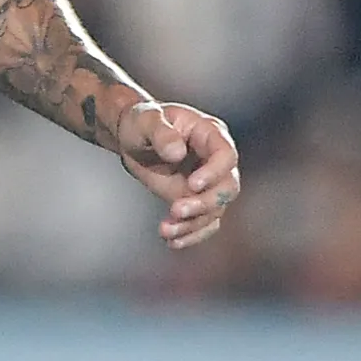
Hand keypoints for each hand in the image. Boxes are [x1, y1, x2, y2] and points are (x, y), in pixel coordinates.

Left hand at [115, 101, 240, 249]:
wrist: (132, 139)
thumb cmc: (141, 122)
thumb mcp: (146, 120)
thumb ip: (161, 133)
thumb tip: (177, 152)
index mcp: (209, 133)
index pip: (226, 155)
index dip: (214, 173)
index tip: (191, 184)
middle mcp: (215, 160)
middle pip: (227, 187)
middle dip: (204, 204)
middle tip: (175, 210)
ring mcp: (208, 183)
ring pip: (215, 210)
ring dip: (193, 224)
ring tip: (165, 230)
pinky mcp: (196, 201)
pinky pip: (204, 223)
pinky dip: (191, 235)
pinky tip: (172, 241)